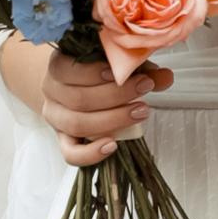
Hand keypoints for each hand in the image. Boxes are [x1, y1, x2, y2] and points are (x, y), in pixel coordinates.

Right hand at [0, 36, 172, 165]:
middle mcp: (52, 90)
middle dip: (116, 95)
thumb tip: (165, 77)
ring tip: (139, 112)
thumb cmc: (97, 74)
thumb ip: (140, 69)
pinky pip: (70, 153)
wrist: (72, 88)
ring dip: (111, 120)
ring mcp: (55, 117)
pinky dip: (91, 153)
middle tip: (145, 89)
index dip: (97, 72)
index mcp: (59, 65)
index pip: (70, 69)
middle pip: (78, 98)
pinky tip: (112, 145)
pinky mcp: (62, 139)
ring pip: (76, 123)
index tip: (128, 72)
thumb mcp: (117, 65)